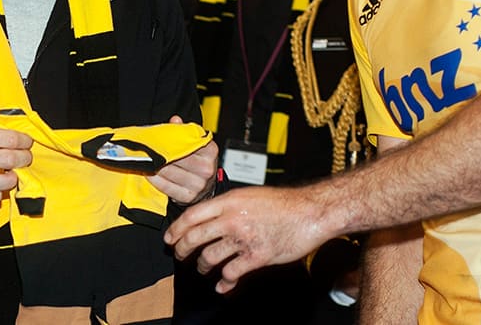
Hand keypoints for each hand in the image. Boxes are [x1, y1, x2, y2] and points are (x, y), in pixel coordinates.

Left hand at [146, 115, 217, 204]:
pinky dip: (155, 180)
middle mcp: (207, 168)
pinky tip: (148, 173)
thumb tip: (175, 120)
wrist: (206, 187)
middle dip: (160, 153)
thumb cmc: (198, 162)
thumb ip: (185, 130)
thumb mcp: (196, 143)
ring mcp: (199, 184)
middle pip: (178, 158)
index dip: (170, 140)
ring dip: (154, 166)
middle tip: (145, 148)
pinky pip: (167, 187)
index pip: (188, 142)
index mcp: (210, 151)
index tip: (157, 138)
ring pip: (170, 172)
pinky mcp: (188, 197)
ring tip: (144, 160)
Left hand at [164, 185, 327, 293]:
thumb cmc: (283, 203)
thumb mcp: (250, 195)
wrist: (310, 212)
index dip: (176, 228)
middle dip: (182, 249)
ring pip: (210, 256)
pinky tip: (223, 285)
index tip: (170, 237)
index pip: (192, 215)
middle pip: (195, 237)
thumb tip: (211, 215)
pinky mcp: (257, 256)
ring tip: (204, 267)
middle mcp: (232, 218)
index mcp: (229, 201)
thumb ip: (229, 205)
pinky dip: (225, 282)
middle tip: (180, 255)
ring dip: (203, 266)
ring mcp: (244, 238)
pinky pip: (232, 273)